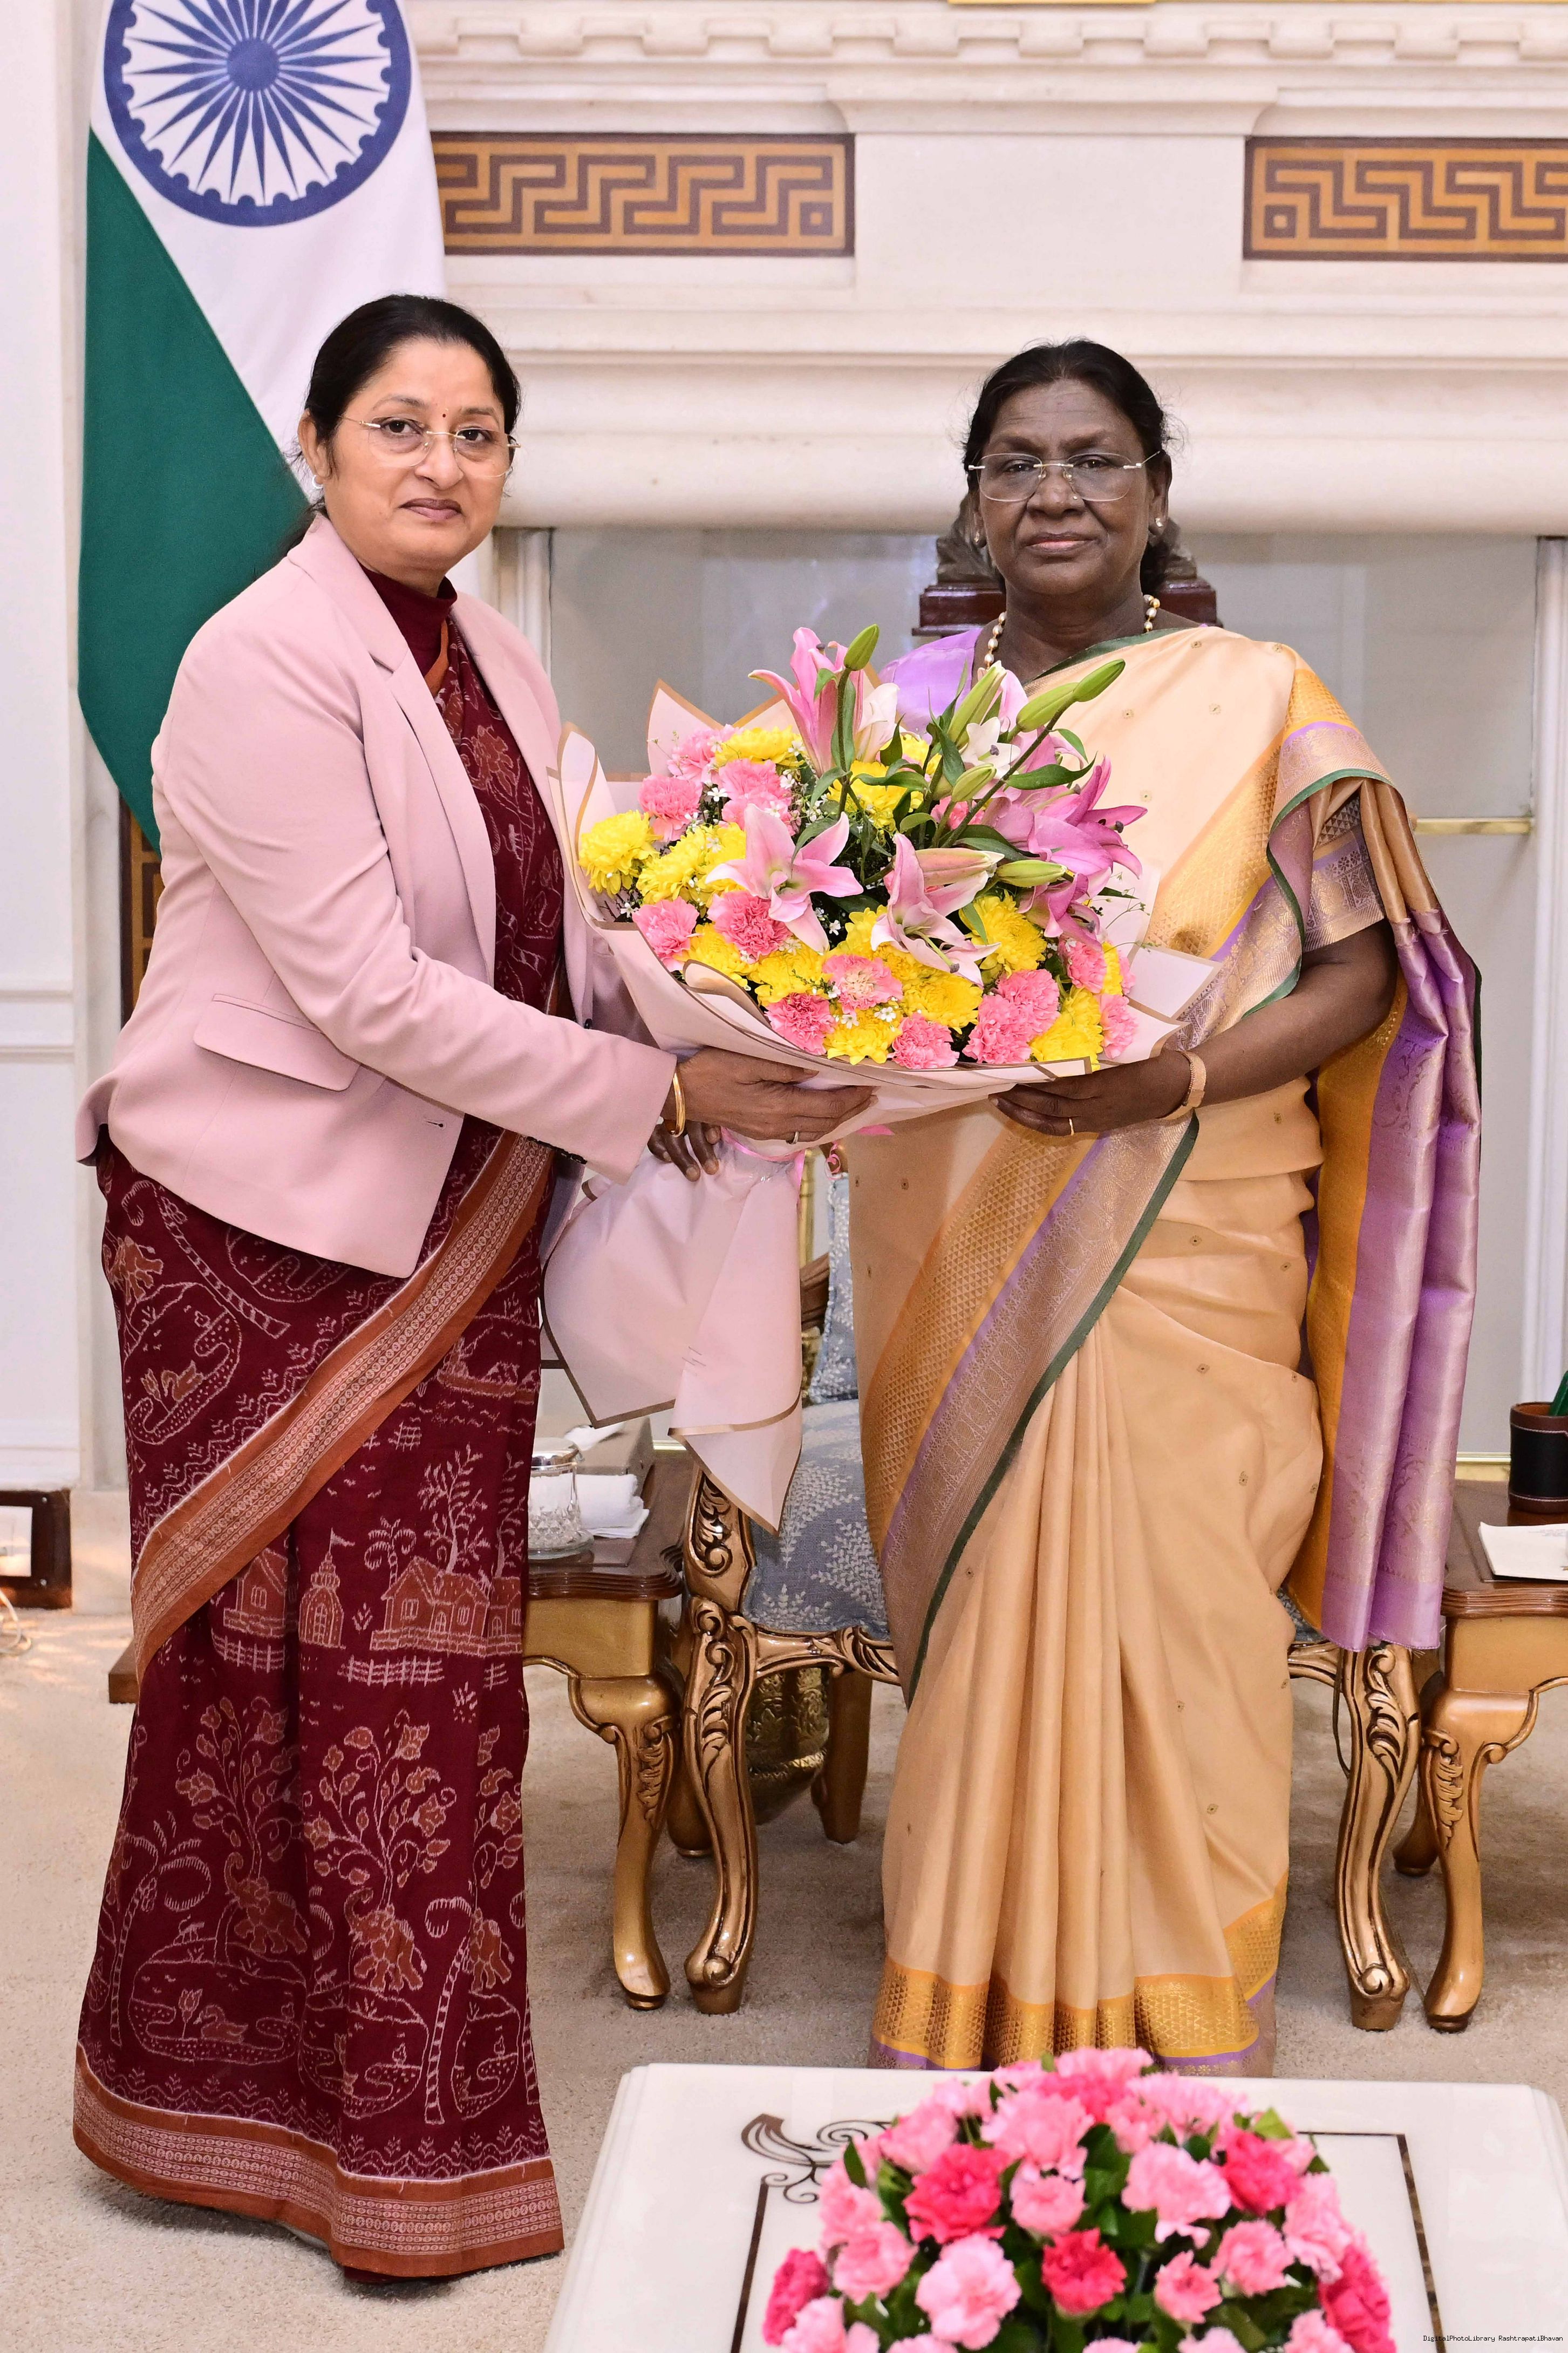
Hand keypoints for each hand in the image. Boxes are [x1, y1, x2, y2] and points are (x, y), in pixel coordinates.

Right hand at [648, 1049, 873, 1181]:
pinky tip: (823, 1114)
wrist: (678, 1096)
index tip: (871, 1086)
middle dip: (852, 1111)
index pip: (828, 1107)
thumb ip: (784, 1067)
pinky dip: (819, 1124)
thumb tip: (816, 1069)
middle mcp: (777, 1126)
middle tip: (872, 1097)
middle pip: (826, 1124)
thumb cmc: (709, 1072)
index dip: (852, 1099)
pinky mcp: (760, 1131)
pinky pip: (799, 1132)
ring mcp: (768, 1132)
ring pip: (814, 1131)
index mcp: (778, 1108)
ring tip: (855, 1106)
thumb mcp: (747, 1061)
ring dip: (838, 1120)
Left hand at [997, 1050, 1188, 1137]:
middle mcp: (1099, 1106)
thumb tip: (1062, 1029)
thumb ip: (1096, 1045)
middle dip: (1020, 1098)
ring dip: (1024, 1114)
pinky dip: (1040, 1123)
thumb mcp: (1126, 1046)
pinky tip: (1023, 1114)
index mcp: (1106, 1082)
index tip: (1011, 1069)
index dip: (1035, 1080)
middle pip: (1052, 1106)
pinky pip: (1063, 1129)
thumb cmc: (1153, 1058)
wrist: (1178, 1086)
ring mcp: (1098, 1119)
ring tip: (1000, 1102)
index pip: (1063, 1084)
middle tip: (994, 1085)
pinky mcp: (1098, 1127)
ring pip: (1053, 1123)